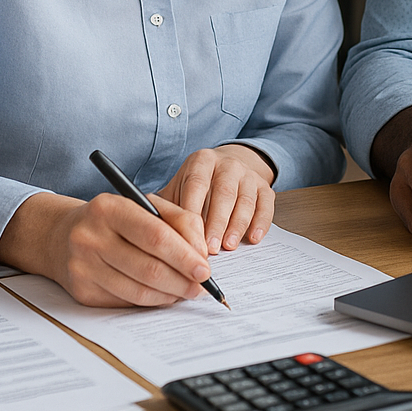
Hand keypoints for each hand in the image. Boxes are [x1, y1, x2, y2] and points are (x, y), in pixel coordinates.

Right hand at [0, 190, 214, 307]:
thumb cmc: (115, 219)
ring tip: (188, 291)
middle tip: (202, 286)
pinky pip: (126, 301)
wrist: (63, 236)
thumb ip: (179, 220)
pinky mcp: (82, 292)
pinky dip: (152, 301)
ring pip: (139, 290)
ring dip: (171, 294)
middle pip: (148, 267)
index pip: (155, 235)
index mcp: (109, 208)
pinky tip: (165, 294)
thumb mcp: (145, 205)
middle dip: (182, 280)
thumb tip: (201, 254)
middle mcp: (90, 237)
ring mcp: (82, 267)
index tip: (205, 268)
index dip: (184, 255)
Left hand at [160, 145, 275, 253]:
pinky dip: (261, 222)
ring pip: (245, 199)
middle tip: (210, 248)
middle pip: (223, 193)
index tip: (188, 238)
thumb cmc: (198, 185)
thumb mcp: (180, 186)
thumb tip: (145, 227)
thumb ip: (166, 205)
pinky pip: (266, 204)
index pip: (197, 184)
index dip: (193, 211)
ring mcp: (248, 175)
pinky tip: (253, 238)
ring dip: (237, 225)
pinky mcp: (265, 187)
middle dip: (216, 222)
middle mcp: (227, 164)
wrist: (230, 167)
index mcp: (202, 161)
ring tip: (229, 246)